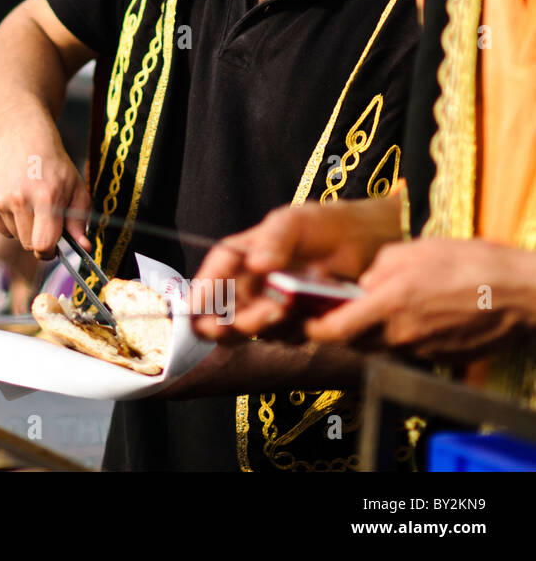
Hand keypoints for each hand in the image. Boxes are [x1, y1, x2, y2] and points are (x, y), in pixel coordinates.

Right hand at [0, 129, 91, 260]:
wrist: (25, 142)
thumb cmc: (56, 169)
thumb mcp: (77, 191)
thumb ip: (79, 222)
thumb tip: (85, 249)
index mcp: (46, 198)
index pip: (42, 245)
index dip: (49, 252)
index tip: (53, 248)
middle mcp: (20, 199)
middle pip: (28, 244)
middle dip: (38, 239)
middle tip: (45, 222)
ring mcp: (0, 200)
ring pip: (15, 236)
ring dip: (24, 229)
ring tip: (31, 205)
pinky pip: (2, 229)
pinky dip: (11, 222)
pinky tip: (17, 202)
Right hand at [190, 195, 401, 341]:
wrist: (362, 244)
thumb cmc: (321, 225)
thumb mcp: (294, 221)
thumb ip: (274, 239)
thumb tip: (255, 264)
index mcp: (236, 259)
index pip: (208, 280)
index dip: (198, 296)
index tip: (196, 309)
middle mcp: (245, 287)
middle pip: (216, 318)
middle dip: (229, 322)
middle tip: (260, 312)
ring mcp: (266, 308)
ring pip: (245, 333)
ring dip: (262, 326)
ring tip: (287, 308)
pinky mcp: (292, 325)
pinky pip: (281, 338)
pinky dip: (289, 331)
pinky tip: (307, 314)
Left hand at [303, 237, 535, 360]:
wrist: (522, 292)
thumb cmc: (470, 263)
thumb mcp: (413, 250)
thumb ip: (377, 269)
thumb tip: (361, 285)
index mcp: (389, 305)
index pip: (333, 331)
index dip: (311, 328)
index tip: (302, 318)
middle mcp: (402, 335)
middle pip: (353, 342)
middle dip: (338, 328)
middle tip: (334, 308)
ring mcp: (422, 351)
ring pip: (379, 346)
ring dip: (369, 331)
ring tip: (378, 306)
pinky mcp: (440, 358)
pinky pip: (407, 350)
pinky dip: (400, 336)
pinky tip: (414, 314)